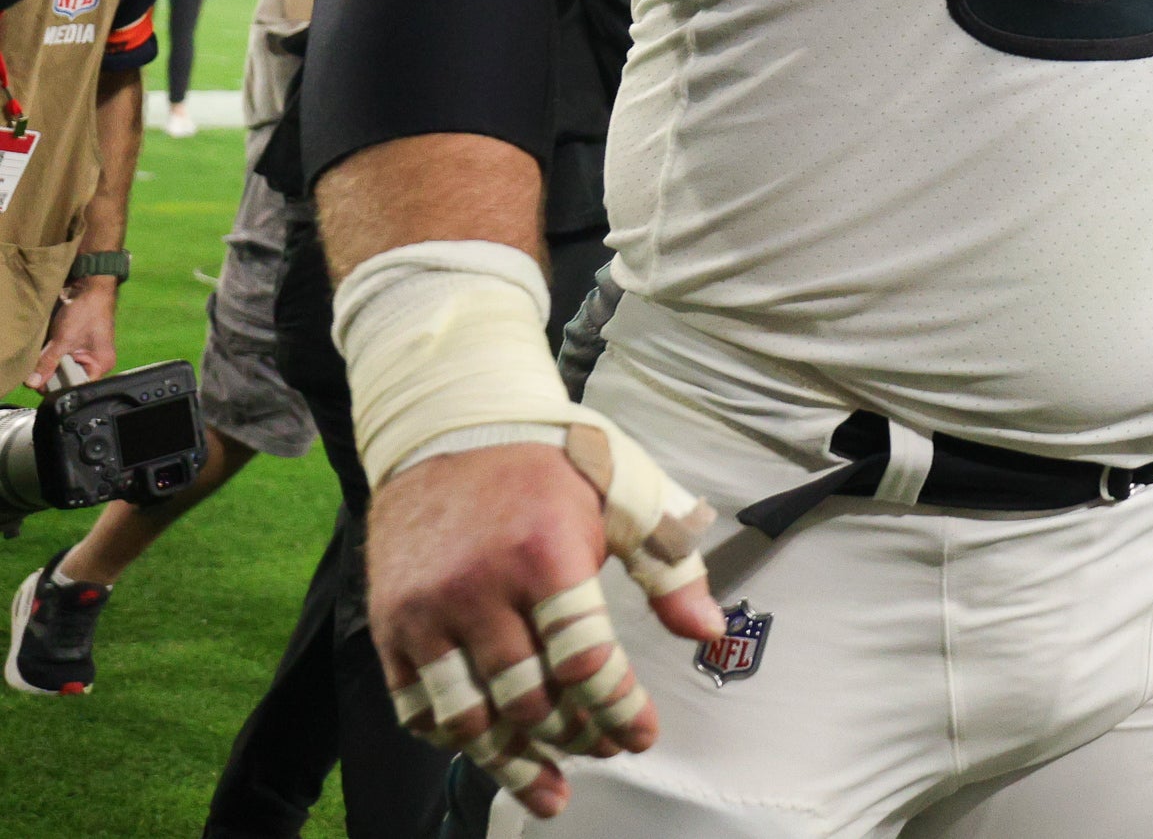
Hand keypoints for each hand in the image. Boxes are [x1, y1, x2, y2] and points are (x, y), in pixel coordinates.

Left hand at [28, 279, 113, 391]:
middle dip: (50, 374)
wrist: (88, 287)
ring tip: (43, 352)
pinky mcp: (73, 347)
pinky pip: (58, 358)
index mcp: (100, 365)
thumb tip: (32, 383)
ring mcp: (83, 354)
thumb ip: (48, 362)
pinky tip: (45, 348)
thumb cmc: (87, 311)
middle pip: (66, 379)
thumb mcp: (64, 340)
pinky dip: (49, 355)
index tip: (39, 382)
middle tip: (37, 367)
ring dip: (48, 363)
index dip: (56, 386)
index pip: (76, 387)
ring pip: (59, 368)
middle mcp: (93, 363)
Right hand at [365, 442, 722, 815]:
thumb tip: (708, 631)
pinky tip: (488, 749)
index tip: (641, 738)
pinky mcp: (389, 626)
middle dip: (575, 736)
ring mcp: (427, 613)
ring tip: (550, 781)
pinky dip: (454, 738)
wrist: (450, 426)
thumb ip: (669, 564)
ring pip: (469, 720)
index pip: (585, 661)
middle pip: (529, 701)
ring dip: (512, 760)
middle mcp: (479, 590)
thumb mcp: (628, 492)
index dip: (618, 711)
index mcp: (546, 555)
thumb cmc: (552, 462)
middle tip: (604, 747)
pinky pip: (417, 708)